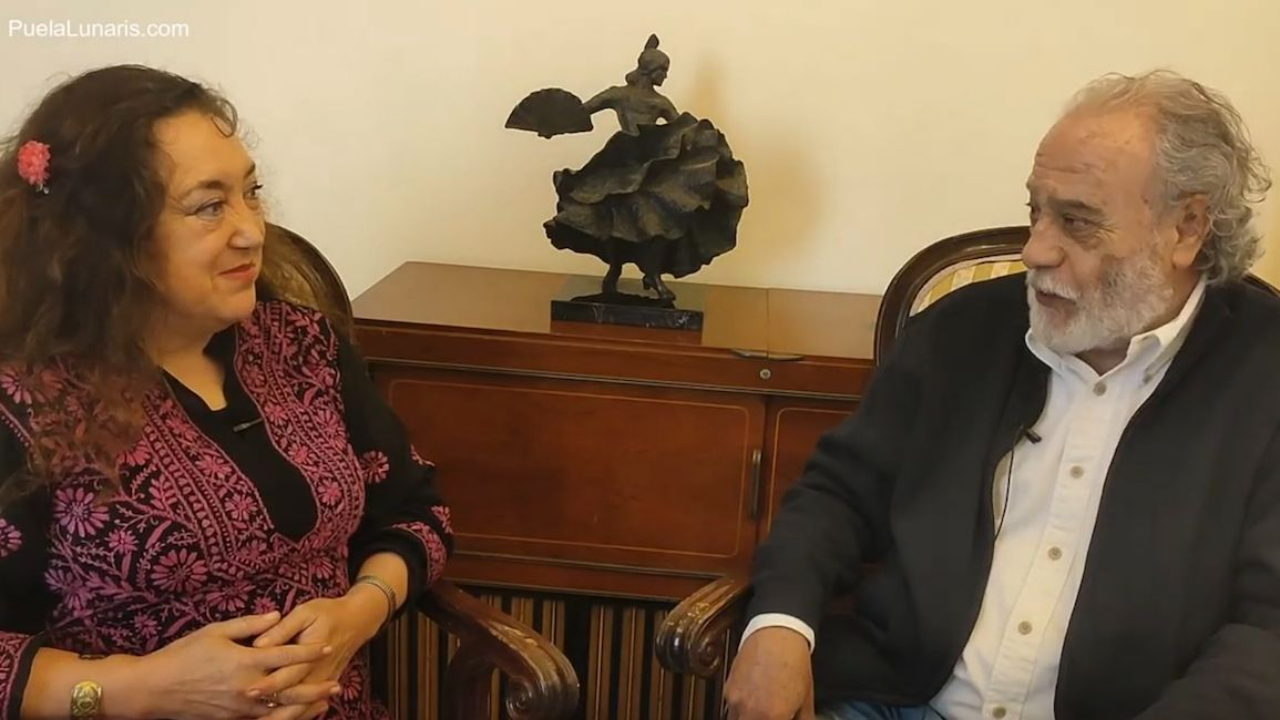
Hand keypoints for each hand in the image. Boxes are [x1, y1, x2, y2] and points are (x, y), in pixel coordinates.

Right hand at [136, 611, 339, 719]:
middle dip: (316, 687)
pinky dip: (282, 717)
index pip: (287, 655)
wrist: (152, 689)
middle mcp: (247, 688)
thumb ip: (249, 624)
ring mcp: (240, 708)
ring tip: (324, 703)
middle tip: (338, 683)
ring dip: (304, 706)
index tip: (328, 646)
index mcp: (245, 662)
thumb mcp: (215, 631)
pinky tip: (293, 714)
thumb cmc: (182, 655)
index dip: (309, 651)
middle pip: (291, 688)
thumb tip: (277, 616)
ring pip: (281, 710)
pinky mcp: (231, 719)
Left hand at [247, 590, 386, 715]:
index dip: (268, 685)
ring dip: (282, 715)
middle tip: (249, 705)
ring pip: (301, 706)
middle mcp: (318, 673)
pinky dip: (295, 714)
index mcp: (311, 654)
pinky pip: (309, 706)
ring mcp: (322, 682)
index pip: (287, 674)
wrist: (357, 621)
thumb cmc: (328, 613)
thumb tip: (259, 643)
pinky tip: (278, 717)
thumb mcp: (305, 612)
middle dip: (270, 705)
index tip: (248, 690)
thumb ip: (283, 629)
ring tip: (260, 719)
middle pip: (293, 697)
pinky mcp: (324, 685)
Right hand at [723, 627, 815, 719]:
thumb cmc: (795, 665)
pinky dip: (741, 713)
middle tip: (771, 717)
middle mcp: (749, 712)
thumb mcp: (806, 700)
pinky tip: (754, 703)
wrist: (776, 633)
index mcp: (772, 717)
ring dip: (748, 719)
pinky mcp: (727, 690)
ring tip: (762, 713)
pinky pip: (731, 711)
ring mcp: (735, 702)